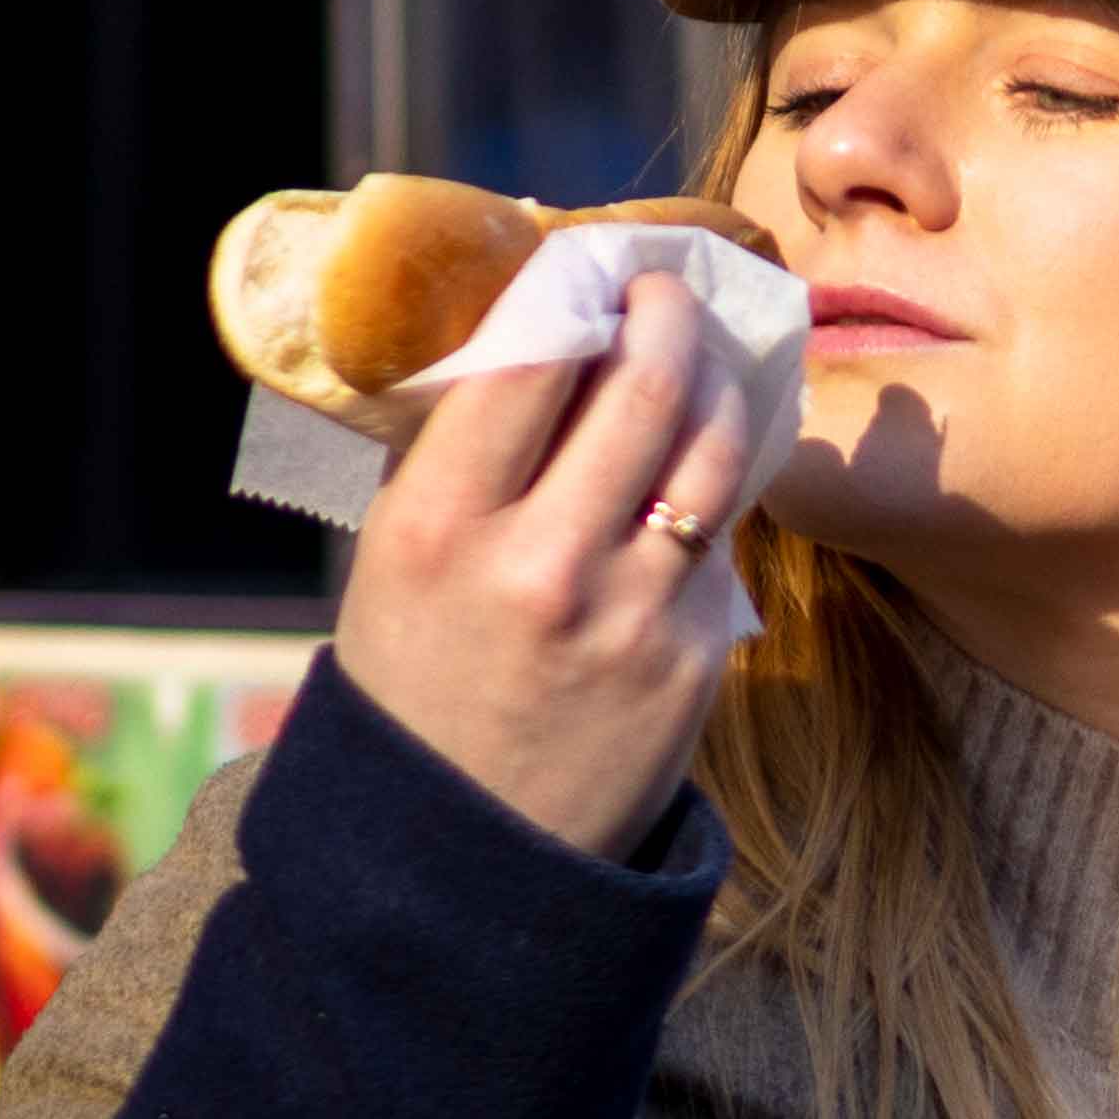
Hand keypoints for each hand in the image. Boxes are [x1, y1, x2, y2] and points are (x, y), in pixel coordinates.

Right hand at [330, 266, 760, 857]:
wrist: (460, 853)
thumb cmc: (418, 675)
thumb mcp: (396, 556)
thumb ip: (461, 446)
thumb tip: (540, 318)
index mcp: (440, 527)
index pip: (534, 356)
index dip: (578, 288)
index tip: (593, 265)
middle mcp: (539, 567)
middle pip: (646, 385)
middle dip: (668, 313)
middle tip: (667, 291)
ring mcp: (630, 618)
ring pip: (714, 451)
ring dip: (717, 385)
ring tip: (699, 362)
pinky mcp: (695, 661)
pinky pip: (722, 540)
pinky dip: (708, 496)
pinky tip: (688, 481)